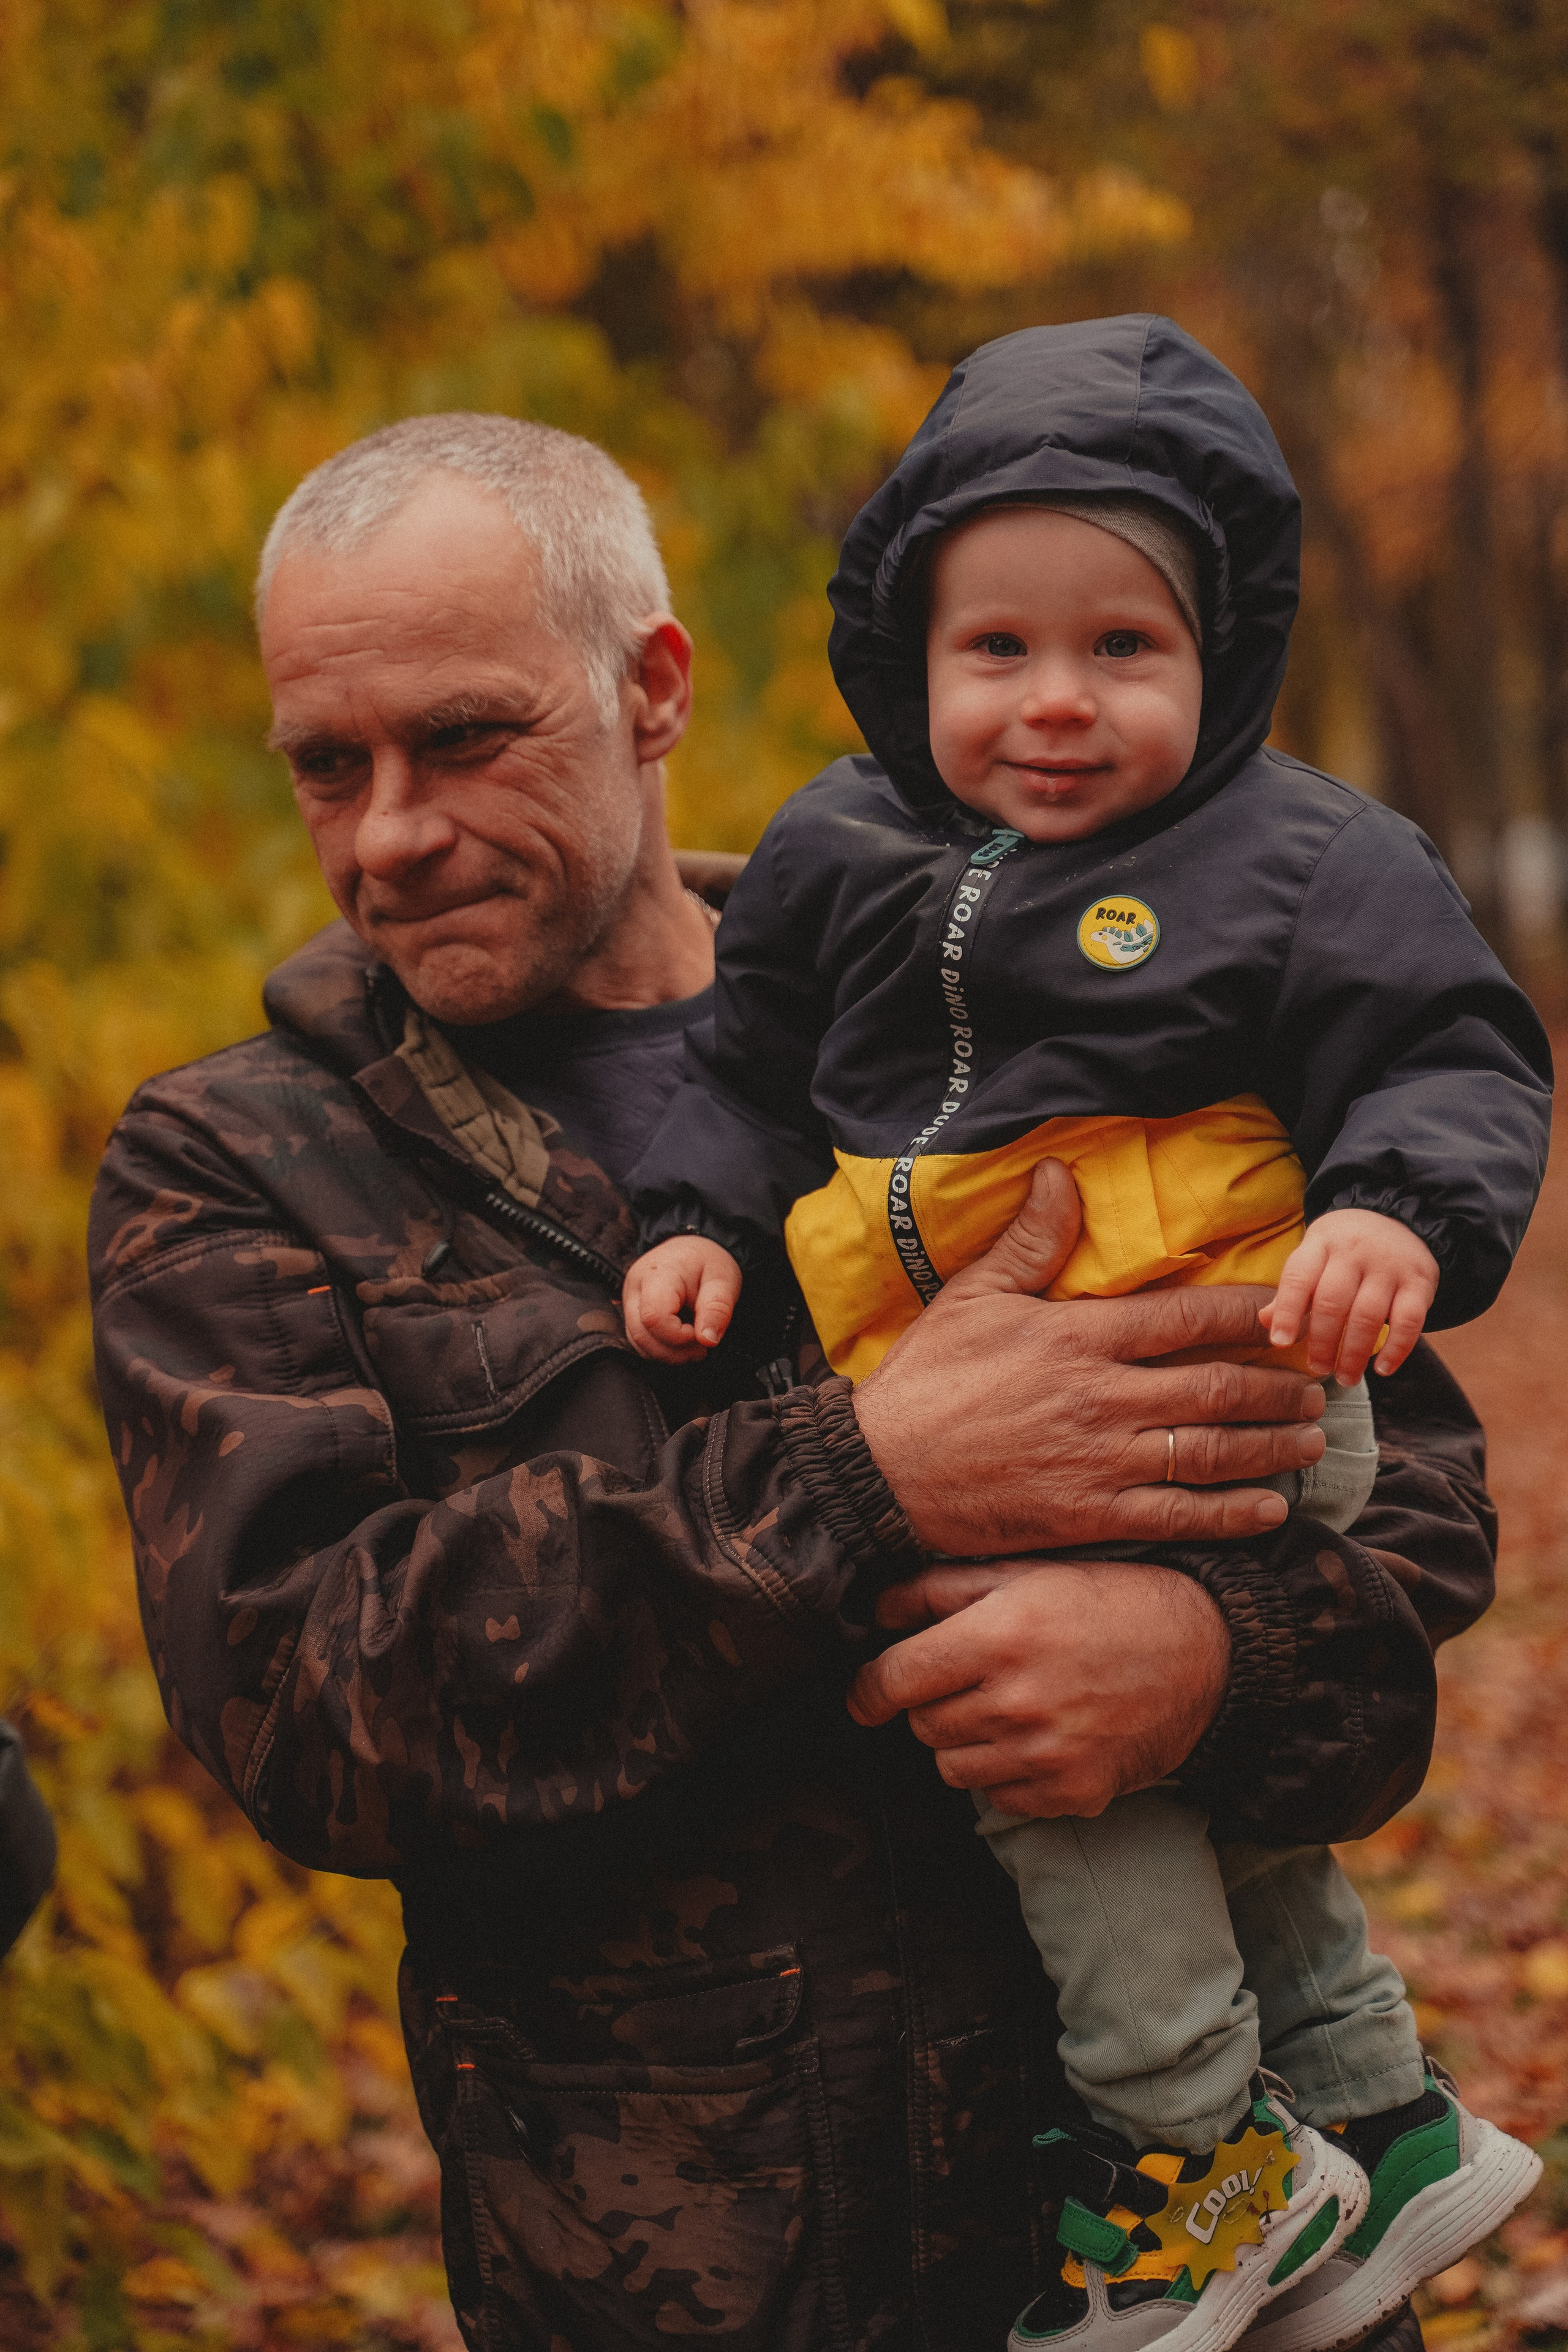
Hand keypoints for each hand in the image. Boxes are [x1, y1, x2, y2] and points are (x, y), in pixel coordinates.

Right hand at [621, 1236, 742, 1362]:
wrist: (690, 1249)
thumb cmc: (705, 1262)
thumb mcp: (723, 1279)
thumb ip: (717, 1308)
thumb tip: (707, 1339)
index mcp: (657, 1274)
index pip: (655, 1317)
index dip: (679, 1336)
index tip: (702, 1333)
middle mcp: (634, 1288)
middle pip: (642, 1335)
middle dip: (675, 1351)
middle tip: (702, 1347)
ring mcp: (629, 1301)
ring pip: (638, 1342)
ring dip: (668, 1354)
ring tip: (694, 1346)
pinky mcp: (631, 1313)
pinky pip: (639, 1341)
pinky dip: (661, 1349)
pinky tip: (681, 1343)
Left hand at [848, 1560, 1229, 1816]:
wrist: (1204, 1653)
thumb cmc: (1109, 1602)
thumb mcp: (1025, 1574)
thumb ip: (940, 1589)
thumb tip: (874, 1609)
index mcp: (998, 1637)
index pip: (893, 1681)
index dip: (867, 1690)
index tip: (865, 1696)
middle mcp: (1017, 1701)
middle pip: (922, 1725)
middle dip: (931, 1704)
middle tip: (969, 1679)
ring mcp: (1046, 1754)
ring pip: (953, 1767)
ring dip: (965, 1741)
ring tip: (1007, 1706)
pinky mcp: (1072, 1792)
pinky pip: (999, 1797)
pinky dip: (1005, 1774)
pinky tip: (1038, 1737)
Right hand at [851, 1158, 1327, 1555]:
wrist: (878, 1473)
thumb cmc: (925, 1381)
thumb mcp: (971, 1297)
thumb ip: (1029, 1241)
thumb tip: (1059, 1174)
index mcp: (1079, 1337)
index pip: (1187, 1318)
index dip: (1250, 1313)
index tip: (1289, 1311)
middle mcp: (1102, 1398)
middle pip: (1217, 1387)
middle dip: (1278, 1385)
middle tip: (1318, 1383)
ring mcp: (1099, 1461)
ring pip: (1210, 1451)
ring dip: (1271, 1446)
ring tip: (1309, 1441)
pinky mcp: (1088, 1516)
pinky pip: (1178, 1516)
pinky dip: (1231, 1515)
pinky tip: (1268, 1510)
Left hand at [1259, 1208, 1438, 1382]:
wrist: (1401, 1218)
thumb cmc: (1345, 1250)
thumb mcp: (1315, 1256)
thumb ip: (1293, 1290)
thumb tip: (1264, 1321)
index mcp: (1321, 1243)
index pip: (1299, 1278)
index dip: (1288, 1313)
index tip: (1280, 1344)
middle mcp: (1355, 1252)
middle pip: (1332, 1302)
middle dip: (1322, 1342)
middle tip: (1317, 1368)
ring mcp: (1390, 1266)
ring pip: (1368, 1315)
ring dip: (1354, 1353)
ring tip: (1345, 1377)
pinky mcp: (1420, 1282)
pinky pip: (1408, 1321)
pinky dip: (1396, 1349)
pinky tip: (1382, 1369)